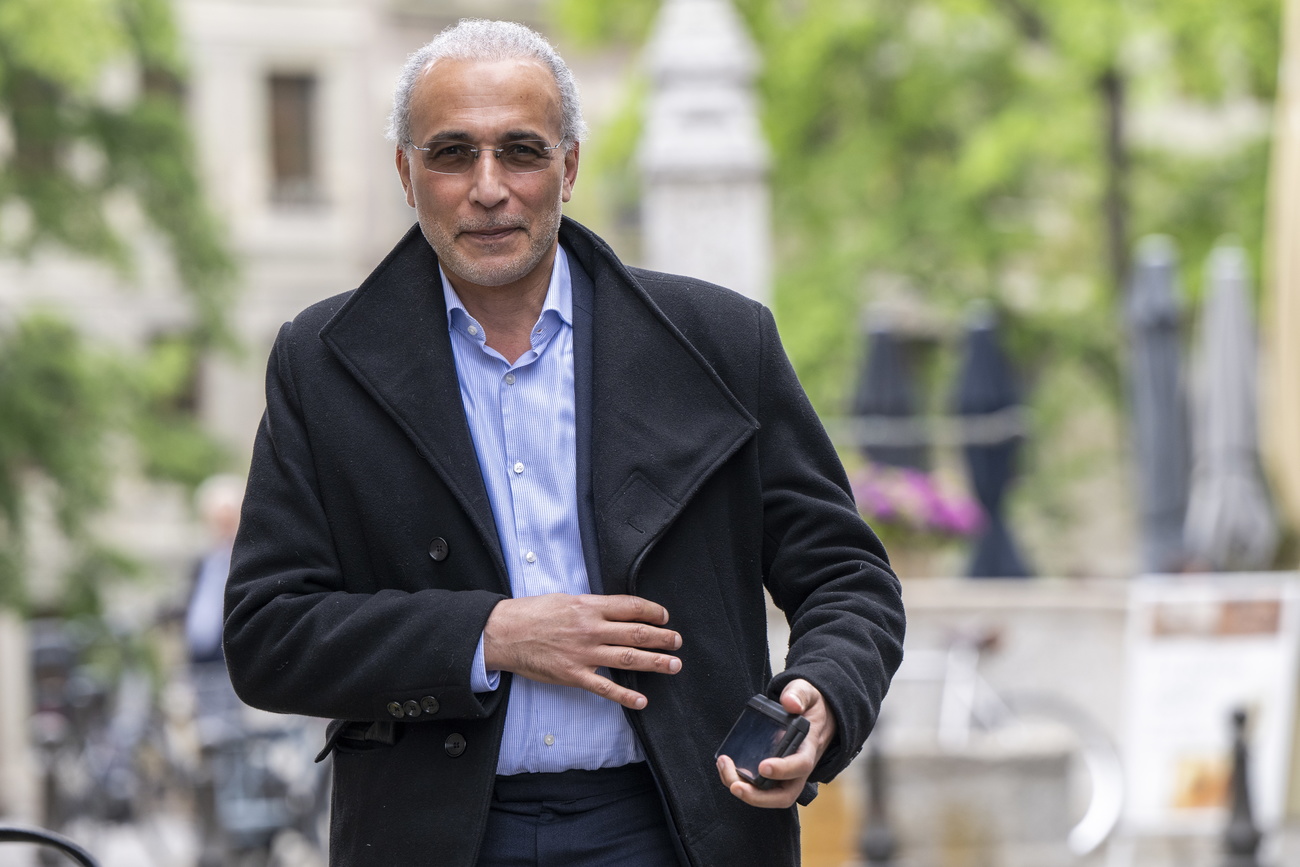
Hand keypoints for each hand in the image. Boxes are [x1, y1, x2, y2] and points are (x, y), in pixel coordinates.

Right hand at [482, 593, 681, 708]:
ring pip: (627, 659)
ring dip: (654, 663)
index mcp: (589, 606)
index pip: (630, 607)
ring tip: (673, 665)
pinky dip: (625, 696)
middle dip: (662, 638)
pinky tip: (641, 700)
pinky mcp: (573, 675)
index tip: (664, 616)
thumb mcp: (565, 599)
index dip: (652, 611)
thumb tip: (615, 609)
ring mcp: (583, 654)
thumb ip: (591, 606)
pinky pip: (605, 688)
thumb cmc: (532, 613)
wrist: (504, 633)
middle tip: (677, 641)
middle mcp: (590, 629)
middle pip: (636, 633)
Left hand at [716, 678, 836, 807]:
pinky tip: (725, 767)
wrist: (816, 718)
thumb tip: (789, 703)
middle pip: (783, 796)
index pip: (800, 765)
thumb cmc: (808, 707)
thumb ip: (798, 694)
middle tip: (735, 786)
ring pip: (769, 796)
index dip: (783, 770)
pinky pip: (759, 788)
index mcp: (809, 748)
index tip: (764, 766)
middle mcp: (799, 769)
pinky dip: (741, 783)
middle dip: (758, 796)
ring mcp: (787, 776)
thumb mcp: (807, 693)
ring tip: (724, 768)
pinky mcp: (774, 776)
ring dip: (745, 791)